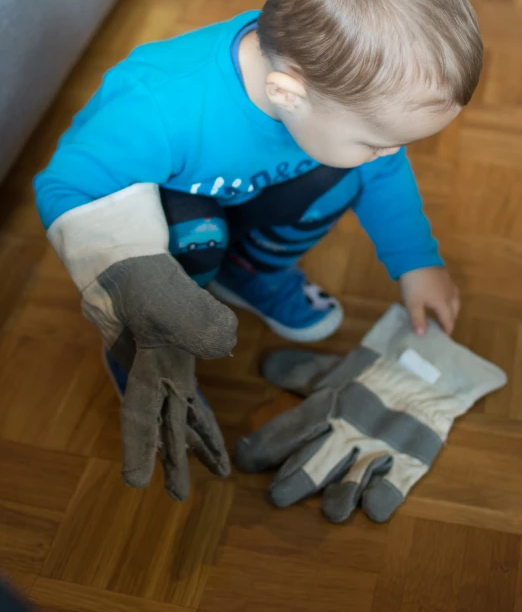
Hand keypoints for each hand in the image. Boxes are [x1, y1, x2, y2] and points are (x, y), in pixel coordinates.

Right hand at [49, 183, 237, 499]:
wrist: (129, 242)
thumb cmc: (140, 272)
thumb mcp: (166, 296)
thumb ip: (200, 324)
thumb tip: (227, 345)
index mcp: (142, 362)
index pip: (140, 414)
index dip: (140, 449)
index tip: (137, 485)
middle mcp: (151, 364)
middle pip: (164, 419)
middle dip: (175, 456)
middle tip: (180, 497)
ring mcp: (163, 352)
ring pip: (179, 403)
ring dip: (193, 434)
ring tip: (214, 464)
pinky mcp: (175, 338)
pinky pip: (190, 379)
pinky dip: (196, 404)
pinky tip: (199, 412)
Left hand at [399, 266, 459, 335]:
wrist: (416, 257)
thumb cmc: (414, 283)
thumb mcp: (413, 303)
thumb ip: (417, 319)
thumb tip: (422, 335)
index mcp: (443, 303)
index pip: (448, 321)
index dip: (447, 330)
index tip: (444, 337)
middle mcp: (450, 294)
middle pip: (454, 311)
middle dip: (450, 319)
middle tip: (442, 326)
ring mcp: (449, 283)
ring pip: (454, 299)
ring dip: (451, 308)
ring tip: (442, 312)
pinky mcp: (445, 274)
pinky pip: (451, 289)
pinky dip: (448, 297)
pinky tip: (440, 295)